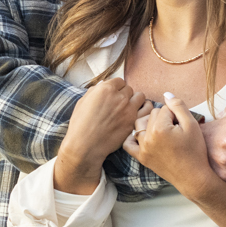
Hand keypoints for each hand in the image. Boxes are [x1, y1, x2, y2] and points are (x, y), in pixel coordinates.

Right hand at [54, 78, 146, 192]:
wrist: (85, 145)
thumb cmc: (80, 124)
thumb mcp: (83, 101)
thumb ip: (95, 91)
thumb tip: (102, 86)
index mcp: (106, 89)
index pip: (119, 81)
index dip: (116, 88)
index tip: (113, 95)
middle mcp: (119, 97)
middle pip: (129, 89)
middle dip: (124, 94)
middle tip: (119, 103)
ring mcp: (128, 109)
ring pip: (140, 97)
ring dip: (135, 100)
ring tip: (129, 108)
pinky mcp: (133, 122)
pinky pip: (145, 110)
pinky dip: (142, 111)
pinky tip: (136, 115)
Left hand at [123, 95, 215, 198]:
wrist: (193, 176)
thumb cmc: (195, 151)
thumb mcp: (192, 125)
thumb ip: (178, 106)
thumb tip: (166, 94)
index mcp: (160, 128)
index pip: (164, 108)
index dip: (175, 114)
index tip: (181, 124)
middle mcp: (147, 138)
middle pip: (151, 115)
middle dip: (163, 118)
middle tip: (175, 130)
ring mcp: (142, 148)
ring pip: (139, 125)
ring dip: (150, 124)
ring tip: (163, 131)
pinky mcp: (141, 157)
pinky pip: (128, 143)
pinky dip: (133, 137)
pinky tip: (144, 136)